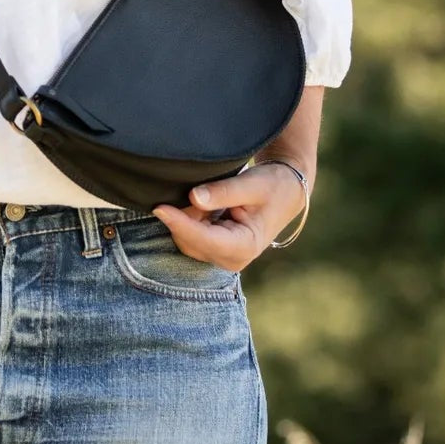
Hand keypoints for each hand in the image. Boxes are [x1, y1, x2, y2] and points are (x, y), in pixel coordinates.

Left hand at [151, 164, 307, 271]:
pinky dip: (190, 219)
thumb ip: (223, 192)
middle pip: (190, 241)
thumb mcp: (251, 184)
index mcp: (245, 247)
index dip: (180, 223)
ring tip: (208, 194)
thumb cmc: (272, 187)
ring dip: (187, 216)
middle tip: (195, 187)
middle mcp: (232, 259)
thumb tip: (193, 198)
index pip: (204, 239)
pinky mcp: (214, 251)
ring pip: (186, 239)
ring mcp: (222, 258)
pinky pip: (190, 236)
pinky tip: (203, 203)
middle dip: (183, 216)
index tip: (159, 208)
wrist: (285, 193)